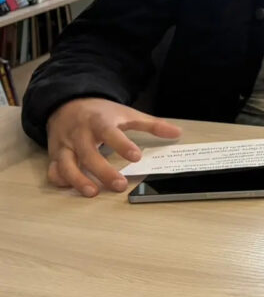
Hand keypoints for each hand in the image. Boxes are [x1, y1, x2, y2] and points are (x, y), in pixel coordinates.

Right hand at [46, 98, 181, 196]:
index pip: (110, 133)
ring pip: (67, 164)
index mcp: (100, 121)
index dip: (122, 145)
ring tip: (93, 193)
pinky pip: (54, 169)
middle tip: (120, 185)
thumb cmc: (101, 112)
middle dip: (103, 171)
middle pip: (89, 154)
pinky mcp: (55, 154)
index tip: (136, 157)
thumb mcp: (127, 113)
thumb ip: (151, 125)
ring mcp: (65, 144)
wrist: (67, 103)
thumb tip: (178, 133)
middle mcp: (80, 133)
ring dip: (78, 179)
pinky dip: (60, 179)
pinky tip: (71, 188)